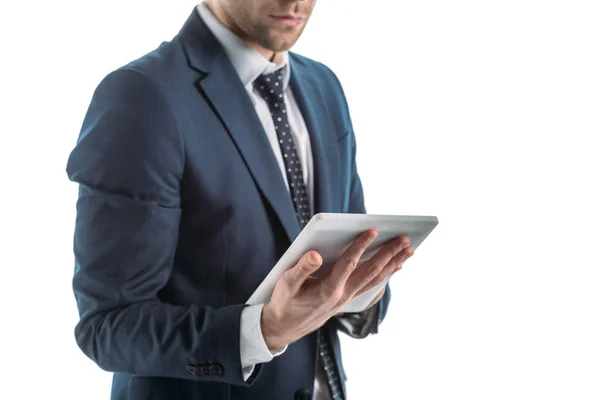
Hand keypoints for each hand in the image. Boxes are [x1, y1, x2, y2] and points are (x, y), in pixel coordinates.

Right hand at [261, 230, 412, 350]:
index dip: (360, 246)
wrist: (285, 327)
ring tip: (407, 251)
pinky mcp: (347, 300)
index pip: (349, 264)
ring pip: (375, 280)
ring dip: (393, 264)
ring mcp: (347, 299)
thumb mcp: (287, 283)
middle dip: (389, 254)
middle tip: (405, 239)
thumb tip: (315, 254)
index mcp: (327, 289)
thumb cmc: (285, 301)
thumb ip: (301, 268)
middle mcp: (342, 295)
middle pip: (371, 272)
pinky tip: (393, 269)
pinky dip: (385, 277)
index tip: (373, 230)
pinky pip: (371, 287)